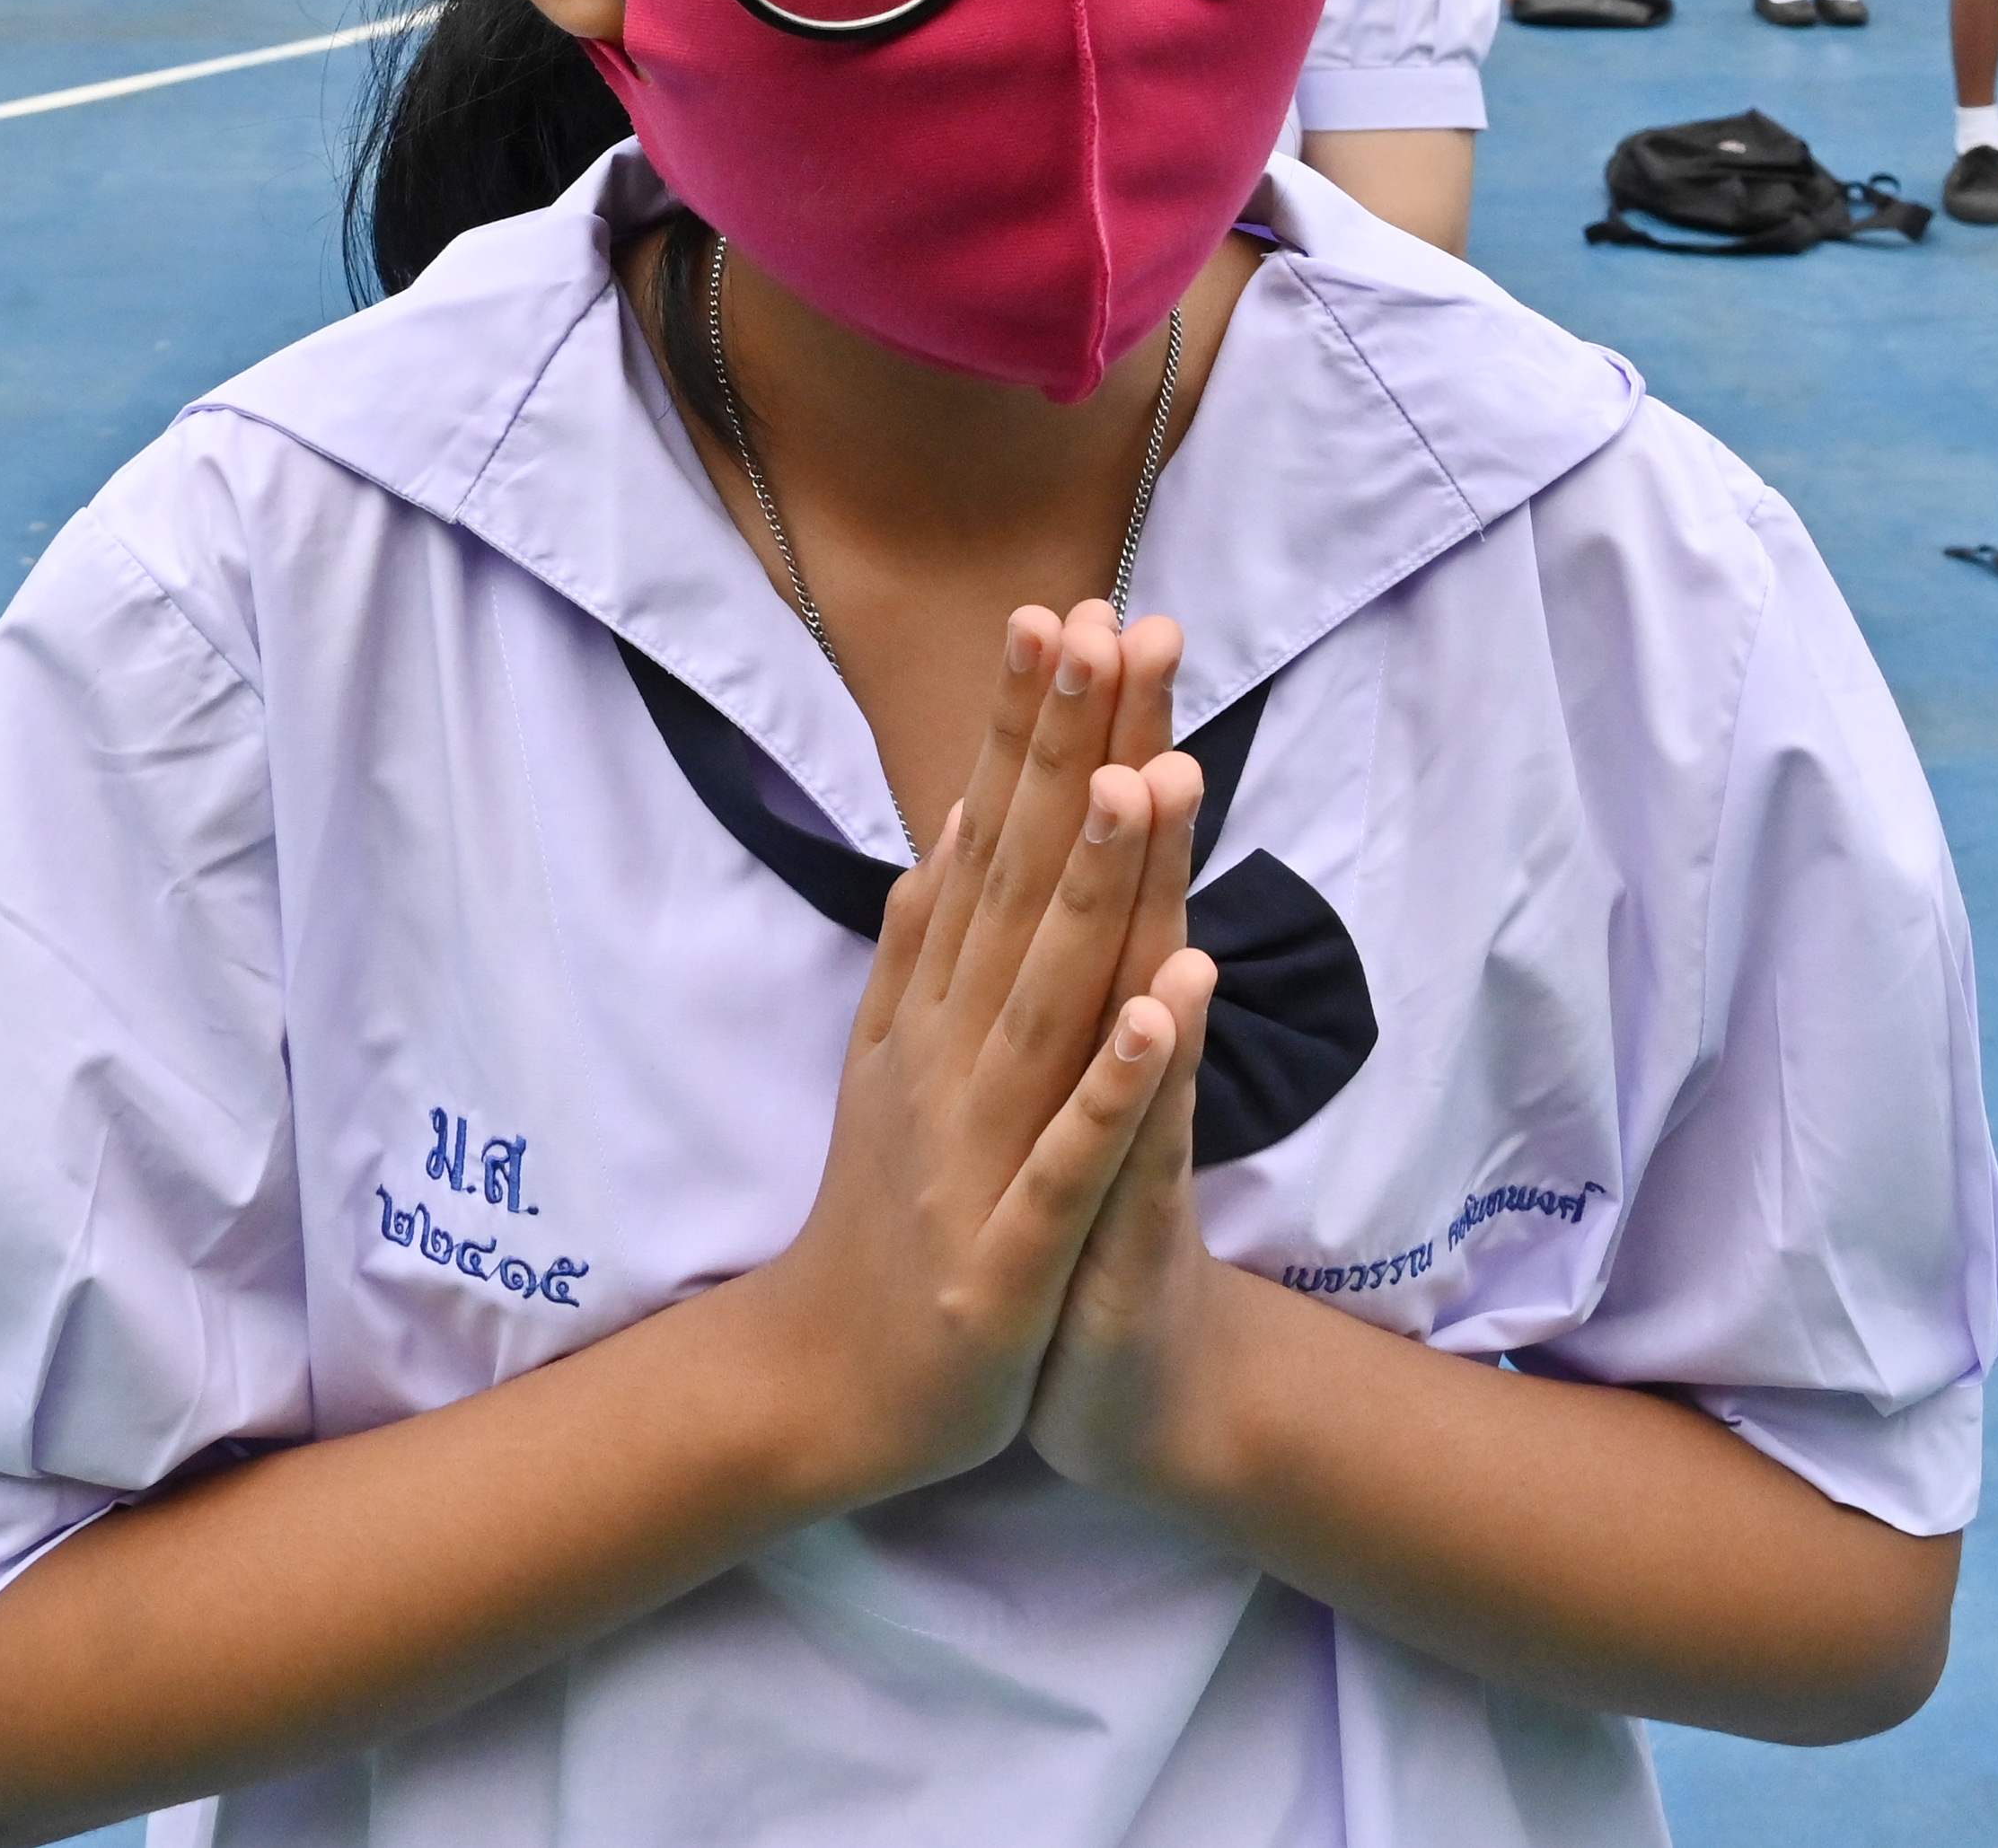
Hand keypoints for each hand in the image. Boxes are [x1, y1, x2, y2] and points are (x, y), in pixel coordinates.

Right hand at [739, 602, 1195, 1501]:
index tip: (1065, 609)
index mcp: (935, 1006)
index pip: (991, 840)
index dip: (1030, 728)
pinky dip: (1117, 1079)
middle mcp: (950, 1051)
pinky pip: (1073, 1151)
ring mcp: (975, 1145)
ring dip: (1096, 887)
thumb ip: (922, 942)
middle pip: (1020, 885)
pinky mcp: (1009, 1246)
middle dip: (1067, 755)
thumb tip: (951, 816)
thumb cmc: (886, 1214)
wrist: (830, 1388)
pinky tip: (1167, 1003)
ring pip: (1046, 996)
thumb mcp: (895, 1059)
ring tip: (1145, 777)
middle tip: (1108, 629)